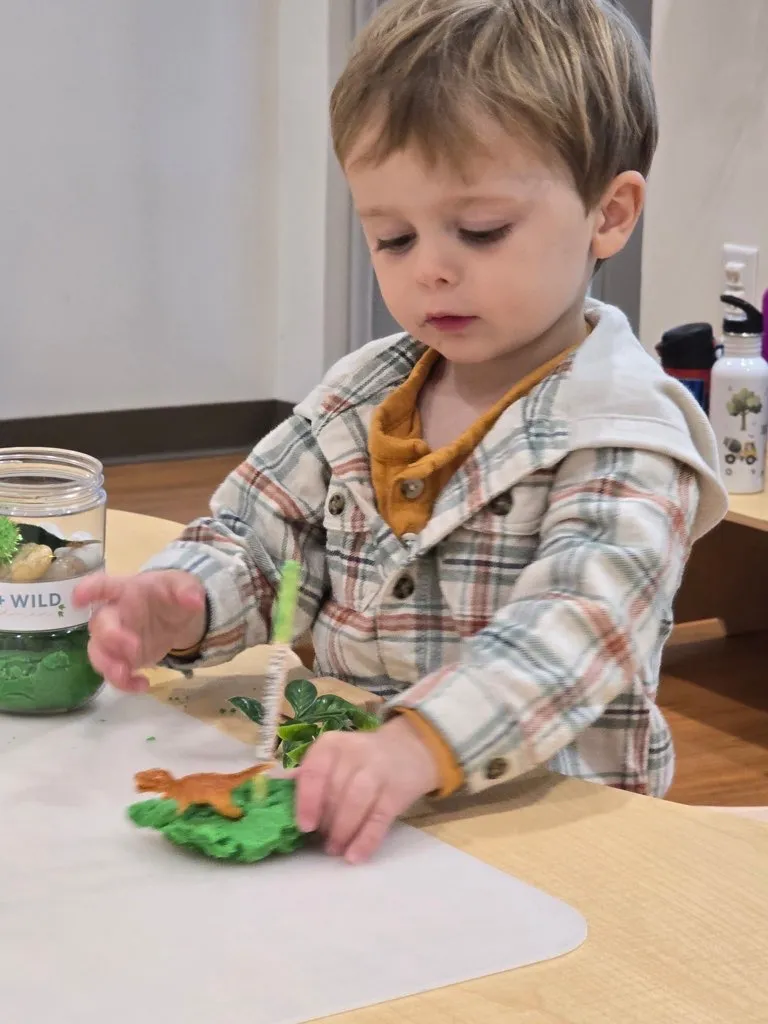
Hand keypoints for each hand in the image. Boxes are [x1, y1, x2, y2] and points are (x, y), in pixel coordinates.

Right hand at [72, 570, 206, 692]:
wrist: (178, 617)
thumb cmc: (170, 594)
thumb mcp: (183, 585)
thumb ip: (187, 590)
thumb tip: (194, 600)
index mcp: (126, 590)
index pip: (103, 586)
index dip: (88, 590)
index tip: (78, 598)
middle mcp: (115, 614)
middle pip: (99, 625)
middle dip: (110, 639)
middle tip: (133, 649)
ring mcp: (116, 638)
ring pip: (98, 653)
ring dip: (108, 665)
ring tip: (124, 675)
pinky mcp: (123, 659)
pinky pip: (114, 673)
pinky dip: (124, 683)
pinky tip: (142, 685)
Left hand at [295, 716, 439, 863]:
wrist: (409, 749)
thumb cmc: (360, 760)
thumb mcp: (335, 758)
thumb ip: (310, 776)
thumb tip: (278, 797)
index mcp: (331, 745)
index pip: (314, 771)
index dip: (307, 800)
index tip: (304, 826)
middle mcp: (354, 752)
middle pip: (335, 791)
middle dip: (326, 822)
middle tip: (322, 842)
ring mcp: (378, 769)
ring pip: (355, 802)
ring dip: (342, 831)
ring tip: (335, 849)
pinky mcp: (398, 790)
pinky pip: (379, 818)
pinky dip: (366, 839)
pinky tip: (356, 856)